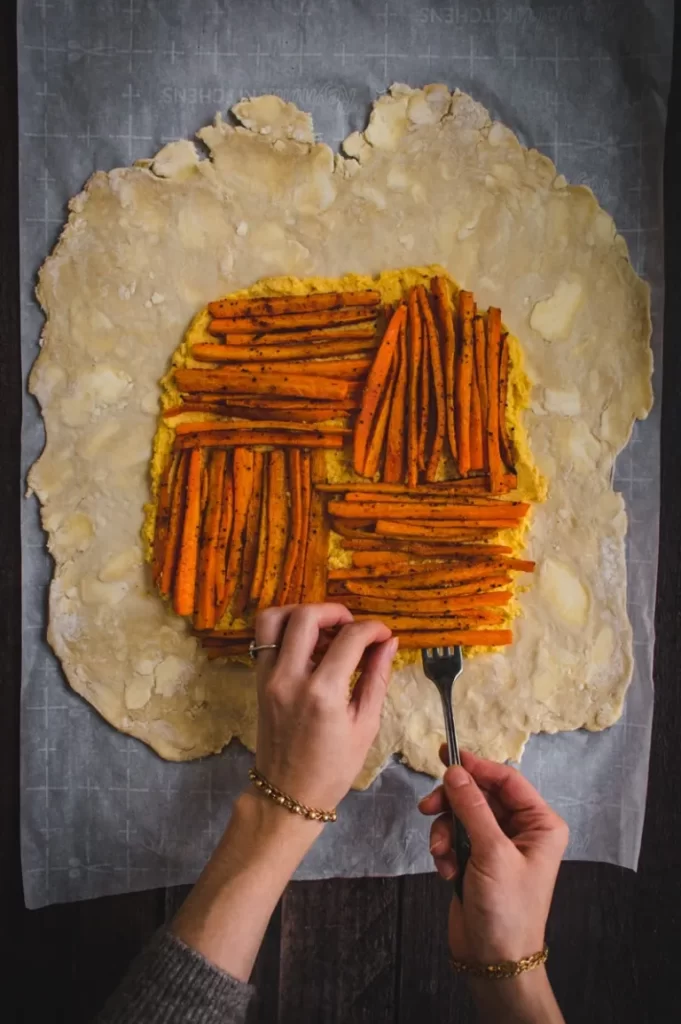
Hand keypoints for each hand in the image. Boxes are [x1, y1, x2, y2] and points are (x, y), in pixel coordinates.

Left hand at [254, 603, 397, 810]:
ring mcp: (268, 678)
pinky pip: (265, 638)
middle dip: (336, 611)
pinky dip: (286, 629)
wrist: (288, 795)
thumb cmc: (333, 768)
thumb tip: (389, 642)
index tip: (384, 635)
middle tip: (353, 627)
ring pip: (275, 618)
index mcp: (322, 694)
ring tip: (326, 630)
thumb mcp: (366, 725)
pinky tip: (309, 645)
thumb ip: (377, 677)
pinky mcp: (258, 680)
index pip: (350, 638)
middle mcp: (290, 679)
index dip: (373, 629)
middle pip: (307, 616)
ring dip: (303, 613)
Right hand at [418, 747, 567, 965]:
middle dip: (453, 804)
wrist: (494, 961)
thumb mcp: (491, 853)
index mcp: (540, 824)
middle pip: (480, 795)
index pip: (507, 780)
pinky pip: (454, 837)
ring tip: (441, 853)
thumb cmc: (507, 909)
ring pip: (462, 816)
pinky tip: (446, 870)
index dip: (477, 767)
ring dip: (445, 831)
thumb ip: (472, 808)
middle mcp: (521, 830)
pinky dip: (445, 850)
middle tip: (427, 806)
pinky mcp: (477, 860)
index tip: (448, 758)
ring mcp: (497, 845)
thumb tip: (455, 770)